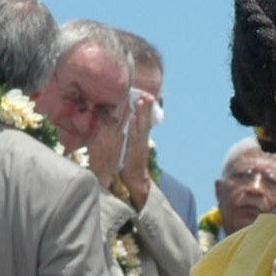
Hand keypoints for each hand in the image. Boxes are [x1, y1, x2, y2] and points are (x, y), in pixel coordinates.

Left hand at [120, 94, 155, 208]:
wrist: (136, 181)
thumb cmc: (131, 164)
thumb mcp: (131, 148)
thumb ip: (131, 137)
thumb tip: (127, 125)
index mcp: (141, 138)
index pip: (143, 120)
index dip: (145, 108)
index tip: (146, 95)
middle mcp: (142, 140)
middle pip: (145, 120)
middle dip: (146, 107)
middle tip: (147, 94)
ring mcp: (140, 145)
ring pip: (141, 126)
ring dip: (141, 113)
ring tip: (141, 101)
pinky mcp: (135, 151)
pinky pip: (134, 136)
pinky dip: (134, 126)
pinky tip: (132, 117)